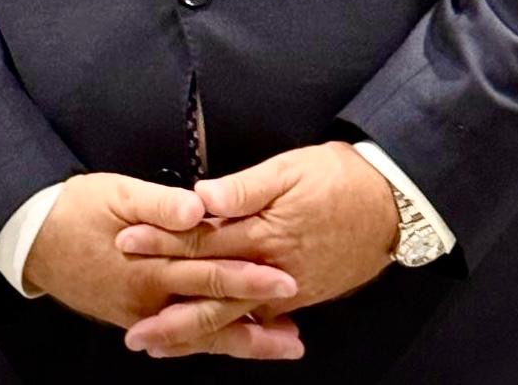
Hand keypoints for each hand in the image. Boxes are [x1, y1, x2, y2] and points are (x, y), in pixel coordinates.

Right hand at [23, 173, 301, 358]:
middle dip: (255, 324)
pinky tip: (225, 342)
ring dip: (238, 342)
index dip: (249, 278)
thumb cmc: (76, 208)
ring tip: (276, 347)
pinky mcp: (131, 316)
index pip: (211, 273)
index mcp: (151, 265)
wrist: (31, 236)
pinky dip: (204, 341)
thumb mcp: (118, 194)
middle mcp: (149, 297)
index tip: (285, 282)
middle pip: (211, 313)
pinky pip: (176, 335)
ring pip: (197, 334)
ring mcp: (139, 313)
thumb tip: (197, 210)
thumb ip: (161, 204)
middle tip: (295, 337)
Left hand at [116, 142, 397, 354]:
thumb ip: (243, 188)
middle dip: (170, 316)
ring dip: (196, 334)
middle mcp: (270, 271)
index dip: (161, 242)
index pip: (200, 241)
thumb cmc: (339, 178)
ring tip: (163, 348)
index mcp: (261, 233)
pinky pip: (260, 322)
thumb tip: (200, 198)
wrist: (391, 203)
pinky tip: (219, 343)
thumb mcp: (289, 169)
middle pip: (211, 297)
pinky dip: (235, 335)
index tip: (126, 244)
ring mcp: (286, 290)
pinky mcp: (301, 296)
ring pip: (233, 318)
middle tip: (134, 335)